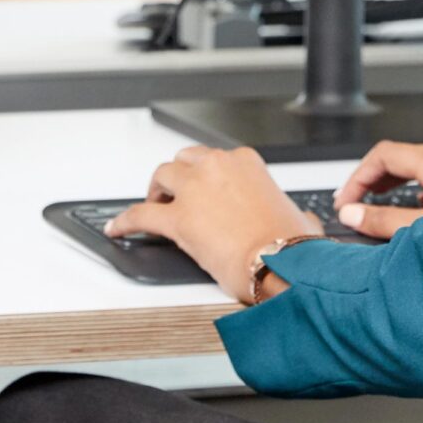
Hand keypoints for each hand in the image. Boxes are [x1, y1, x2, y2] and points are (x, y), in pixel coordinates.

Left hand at [106, 146, 321, 300]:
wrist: (279, 264)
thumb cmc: (290, 245)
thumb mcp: (301, 219)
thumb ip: (297, 213)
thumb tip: (305, 222)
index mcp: (245, 162)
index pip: (217, 158)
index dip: (207, 175)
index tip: (205, 187)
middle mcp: (217, 167)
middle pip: (185, 160)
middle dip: (179, 175)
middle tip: (176, 193)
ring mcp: (194, 191)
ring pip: (162, 176)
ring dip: (156, 190)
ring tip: (153, 205)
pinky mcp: (176, 219)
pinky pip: (140, 214)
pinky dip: (125, 221)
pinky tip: (117, 228)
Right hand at [332, 139, 422, 238]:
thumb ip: (388, 221)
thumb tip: (352, 214)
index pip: (384, 155)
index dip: (358, 178)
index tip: (345, 204)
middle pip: (401, 157)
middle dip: (372, 178)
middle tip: (354, 202)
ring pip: (422, 164)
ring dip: (395, 180)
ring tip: (378, 200)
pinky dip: (420, 186)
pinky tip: (421, 205)